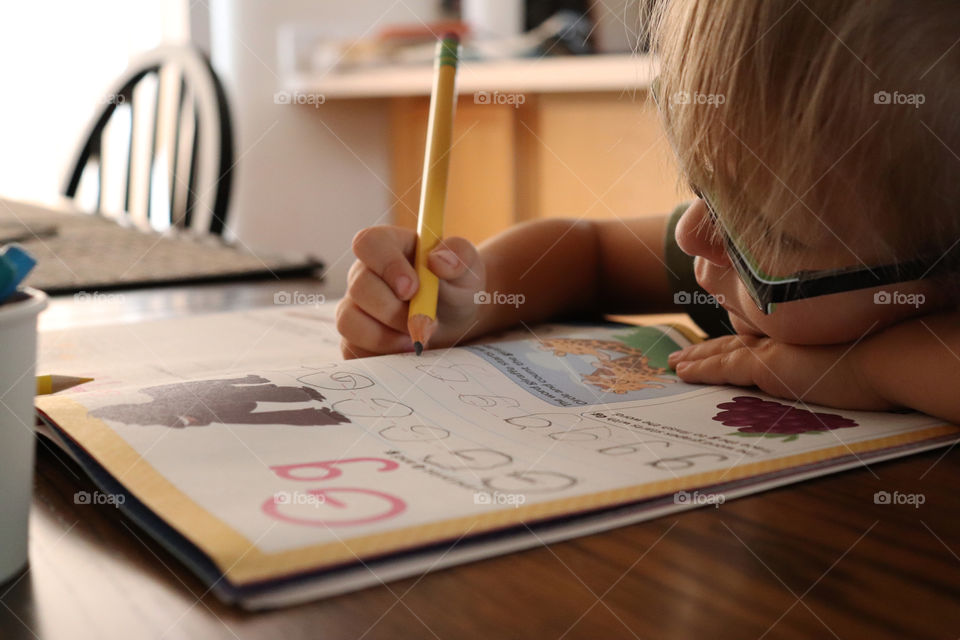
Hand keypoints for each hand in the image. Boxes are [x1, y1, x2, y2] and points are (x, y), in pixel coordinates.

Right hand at [336, 226, 485, 358]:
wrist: (455, 318)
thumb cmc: (456, 285)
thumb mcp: (468, 267)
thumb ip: (459, 256)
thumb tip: (438, 260)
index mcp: (388, 246)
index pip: (368, 243)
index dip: (387, 266)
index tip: (413, 289)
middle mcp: (364, 273)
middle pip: (359, 287)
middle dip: (394, 311)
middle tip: (426, 321)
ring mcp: (355, 305)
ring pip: (348, 321)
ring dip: (384, 337)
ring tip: (415, 338)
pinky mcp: (355, 336)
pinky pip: (352, 349)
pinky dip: (380, 355)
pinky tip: (405, 349)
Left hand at [667, 334, 893, 410]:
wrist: (887, 358)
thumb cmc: (881, 364)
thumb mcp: (852, 364)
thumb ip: (831, 367)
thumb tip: (837, 375)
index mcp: (800, 339)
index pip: (760, 342)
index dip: (737, 345)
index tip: (718, 347)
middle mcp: (782, 339)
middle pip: (734, 344)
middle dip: (706, 351)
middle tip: (682, 355)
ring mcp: (773, 349)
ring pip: (722, 354)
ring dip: (695, 359)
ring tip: (674, 363)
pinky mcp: (766, 365)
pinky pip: (723, 368)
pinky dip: (701, 370)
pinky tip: (683, 372)